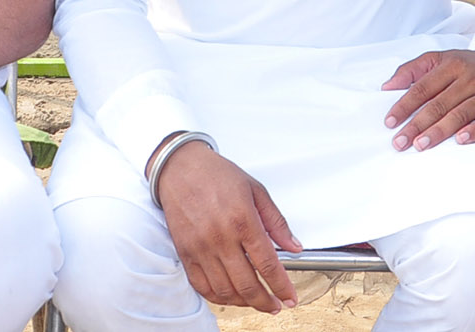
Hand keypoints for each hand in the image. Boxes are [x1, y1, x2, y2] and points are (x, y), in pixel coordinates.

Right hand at [153, 141, 300, 312]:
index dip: (282, 286)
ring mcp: (201, 248)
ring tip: (256, 301)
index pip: (267, 264)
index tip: (290, 297)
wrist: (180, 168)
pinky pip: (202, 286)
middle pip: (247, 284)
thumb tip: (294, 246)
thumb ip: (276, 222)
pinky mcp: (185, 253)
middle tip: (276, 305)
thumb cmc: (217, 175)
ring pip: (225, 290)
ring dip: (244, 303)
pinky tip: (231, 296)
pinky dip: (218, 297)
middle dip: (266, 302)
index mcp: (242, 220)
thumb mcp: (256, 190)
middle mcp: (220, 237)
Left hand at [381, 50, 474, 150]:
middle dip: (417, 124)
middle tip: (400, 142)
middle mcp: (468, 79)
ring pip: (459, 114)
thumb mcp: (441, 59)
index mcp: (451, 66)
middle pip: (438, 104)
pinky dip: (474, 131)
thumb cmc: (469, 66)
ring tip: (421, 144)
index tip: (390, 121)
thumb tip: (387, 86)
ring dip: (439, 131)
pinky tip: (460, 140)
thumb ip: (412, 70)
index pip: (423, 88)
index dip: (404, 105)